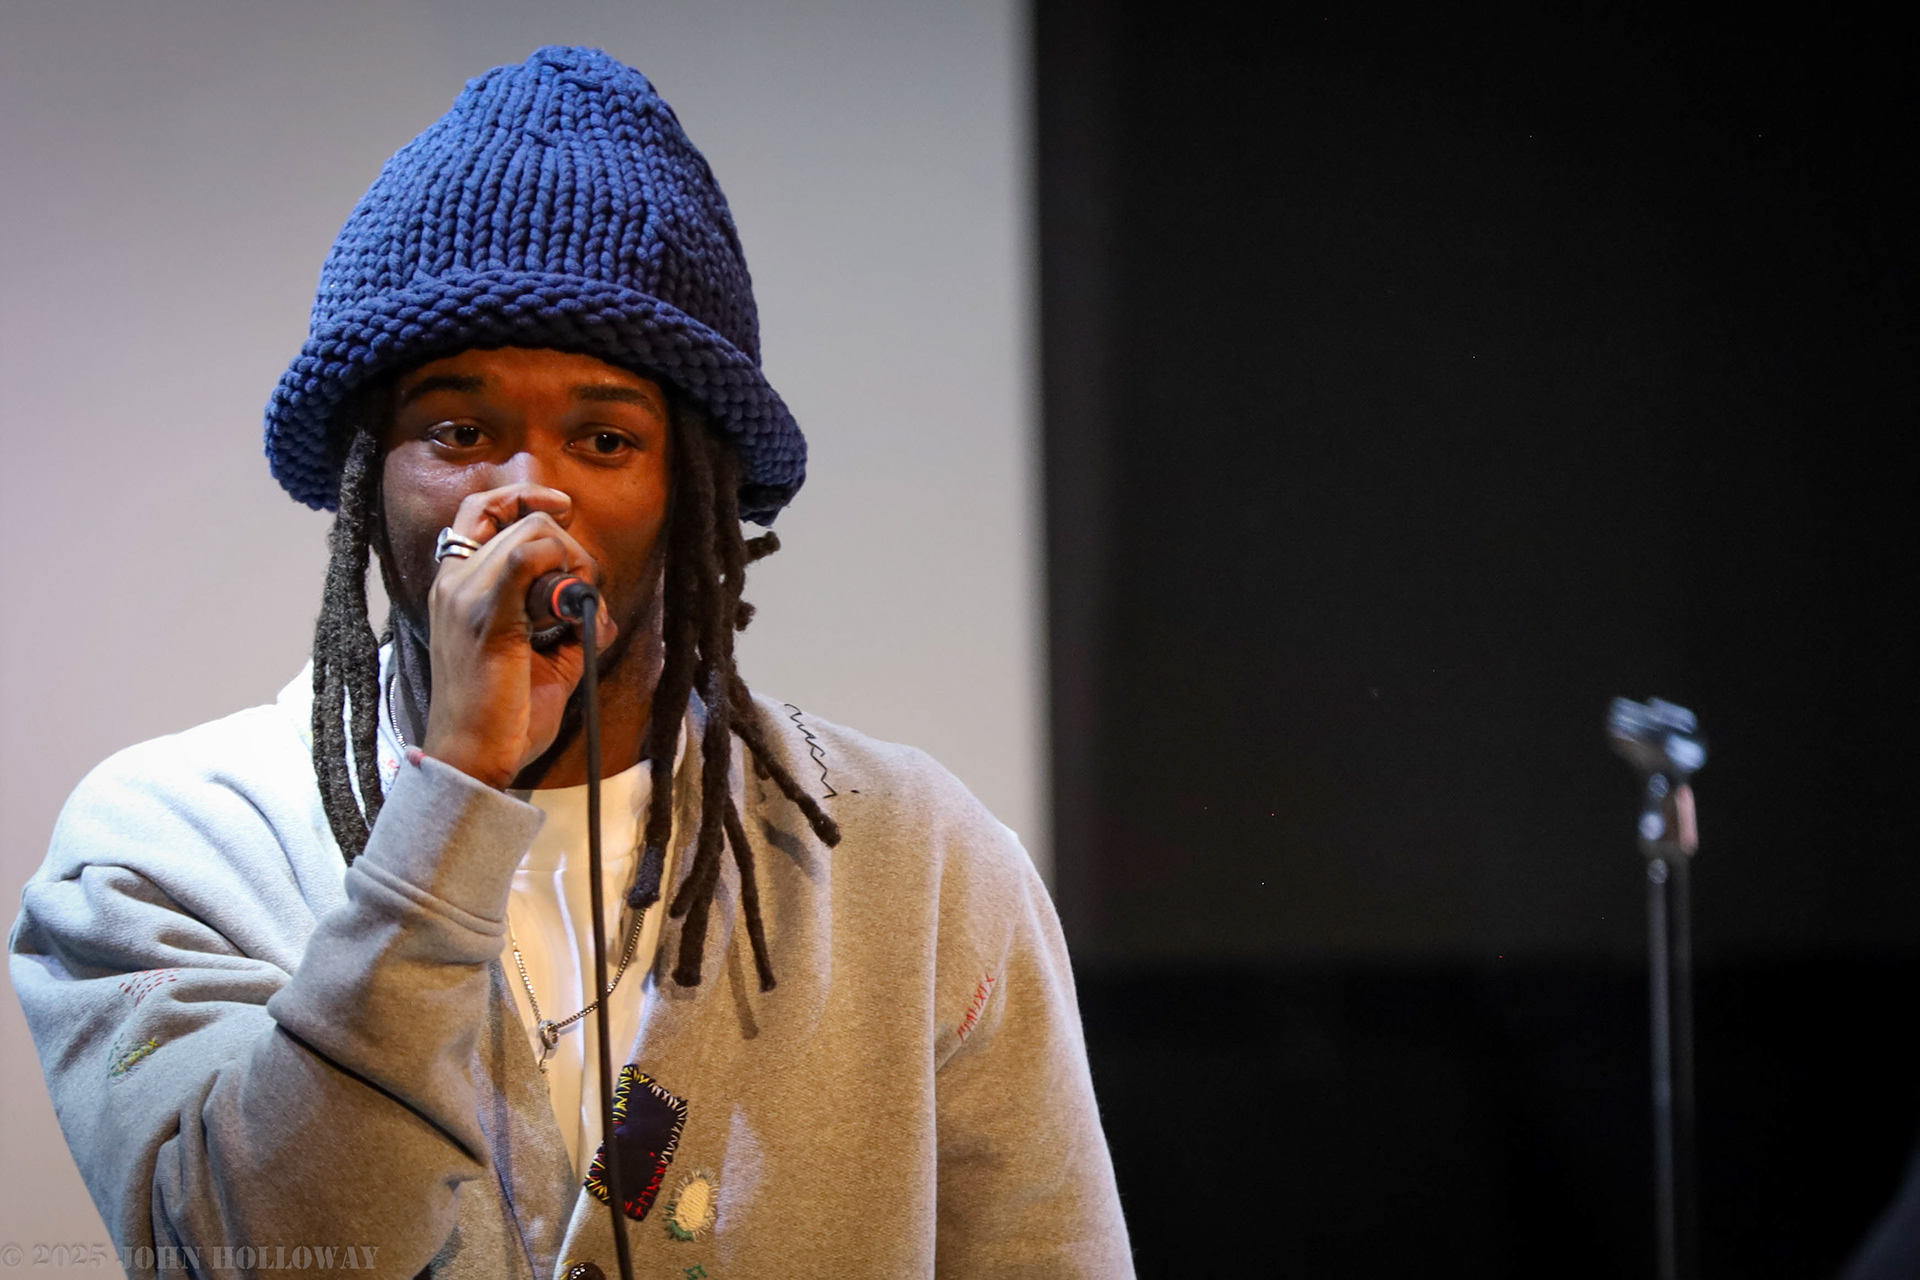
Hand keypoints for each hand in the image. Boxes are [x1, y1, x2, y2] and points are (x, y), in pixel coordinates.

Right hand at [419, 483, 616, 787]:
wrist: (472, 759)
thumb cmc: (504, 718)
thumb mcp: (544, 661)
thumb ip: (568, 627)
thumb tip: (600, 610)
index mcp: (456, 587)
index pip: (480, 511)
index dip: (523, 497)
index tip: (562, 506)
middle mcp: (453, 582)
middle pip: (525, 522)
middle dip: (570, 548)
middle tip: (582, 597)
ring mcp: (465, 596)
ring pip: (533, 535)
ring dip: (573, 563)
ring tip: (576, 611)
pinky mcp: (486, 618)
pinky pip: (528, 560)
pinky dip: (562, 571)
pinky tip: (569, 609)